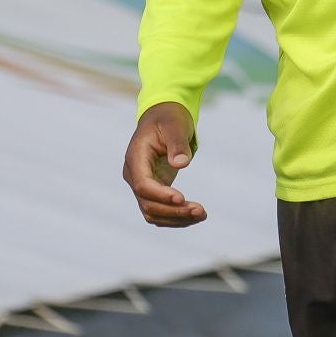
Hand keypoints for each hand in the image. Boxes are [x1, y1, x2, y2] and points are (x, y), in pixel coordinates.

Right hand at [122, 101, 206, 226]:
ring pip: (153, 213)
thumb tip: (182, 163)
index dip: (161, 195)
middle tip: (201, 210)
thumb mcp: (175, 125)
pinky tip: (195, 216)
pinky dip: (176, 217)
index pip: (143, 185)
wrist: (162, 118)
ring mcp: (142, 185)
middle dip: (174, 211)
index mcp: (136, 158)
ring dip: (176, 218)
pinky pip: (160, 211)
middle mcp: (134, 175)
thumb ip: (177, 144)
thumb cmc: (169, 119)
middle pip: (148, 204)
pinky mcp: (153, 190)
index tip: (182, 199)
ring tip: (202, 215)